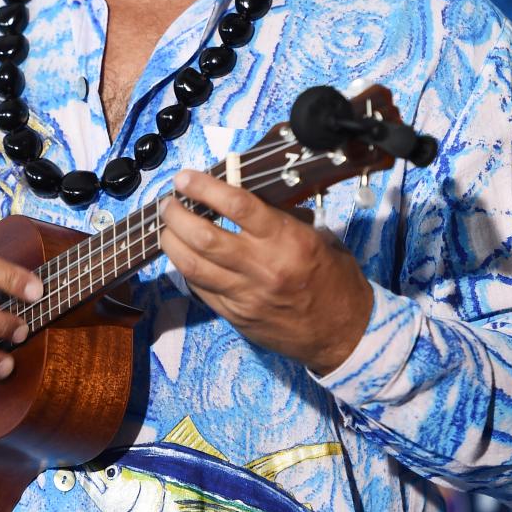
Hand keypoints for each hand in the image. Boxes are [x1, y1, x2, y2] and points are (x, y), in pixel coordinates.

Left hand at [160, 170, 372, 375]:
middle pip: (204, 237)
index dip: (204, 187)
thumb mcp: (318, 237)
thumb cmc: (335, 279)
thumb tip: (245, 197)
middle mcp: (263, 267)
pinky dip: (186, 270)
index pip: (237, 205)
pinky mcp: (236, 317)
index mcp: (287, 240)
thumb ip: (281, 218)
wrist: (344, 333)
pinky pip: (201, 290)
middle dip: (177, 215)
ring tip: (167, 229)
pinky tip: (182, 257)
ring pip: (193, 266)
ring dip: (172, 243)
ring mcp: (246, 295)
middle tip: (168, 203)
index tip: (185, 178)